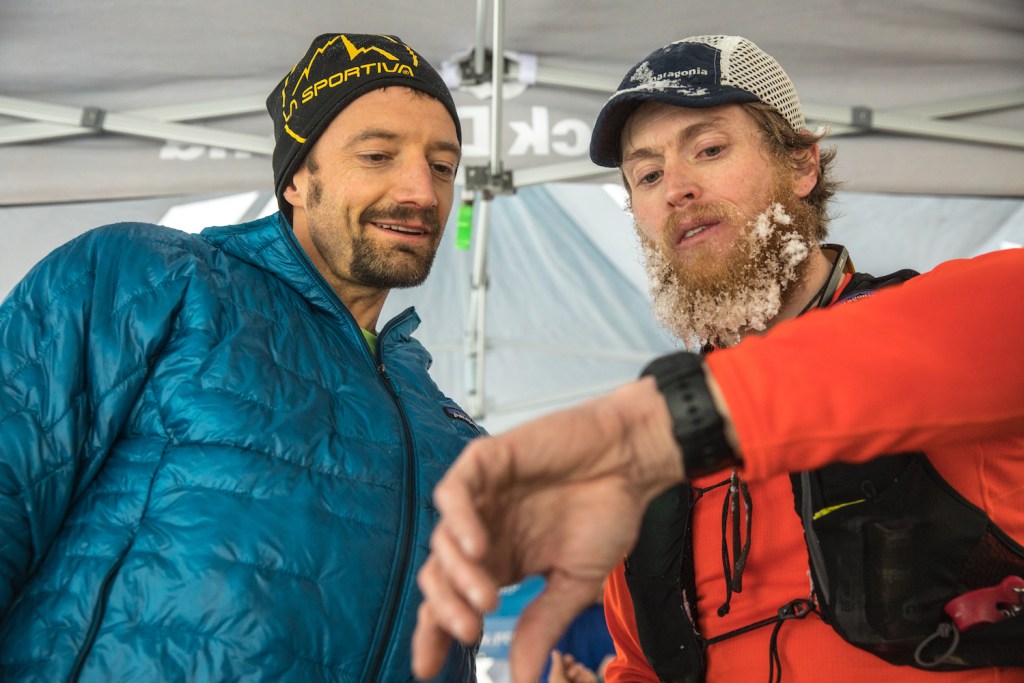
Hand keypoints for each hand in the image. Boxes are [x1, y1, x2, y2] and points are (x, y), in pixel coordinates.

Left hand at [412, 378, 681, 682]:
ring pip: (441, 539)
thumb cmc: (608, 512)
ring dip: (458, 572)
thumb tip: (522, 677)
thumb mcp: (575, 581)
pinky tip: (479, 547)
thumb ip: (543, 624)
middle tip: (471, 629)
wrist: (632, 459)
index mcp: (500, 562)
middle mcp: (483, 531)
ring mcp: (480, 496)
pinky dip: (459, 521)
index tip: (428, 669)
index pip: (452, 600)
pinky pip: (453, 493)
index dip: (434, 633)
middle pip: (437, 575)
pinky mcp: (485, 462)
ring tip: (488, 596)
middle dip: (445, 609)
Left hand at [548, 651, 596, 682]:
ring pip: (583, 668)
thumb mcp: (556, 677)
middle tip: (570, 678)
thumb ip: (557, 663)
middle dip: (573, 669)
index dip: (568, 660)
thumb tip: (555, 651)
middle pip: (575, 664)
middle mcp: (573, 681)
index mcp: (562, 678)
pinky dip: (587, 678)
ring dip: (579, 675)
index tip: (568, 661)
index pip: (568, 661)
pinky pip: (590, 674)